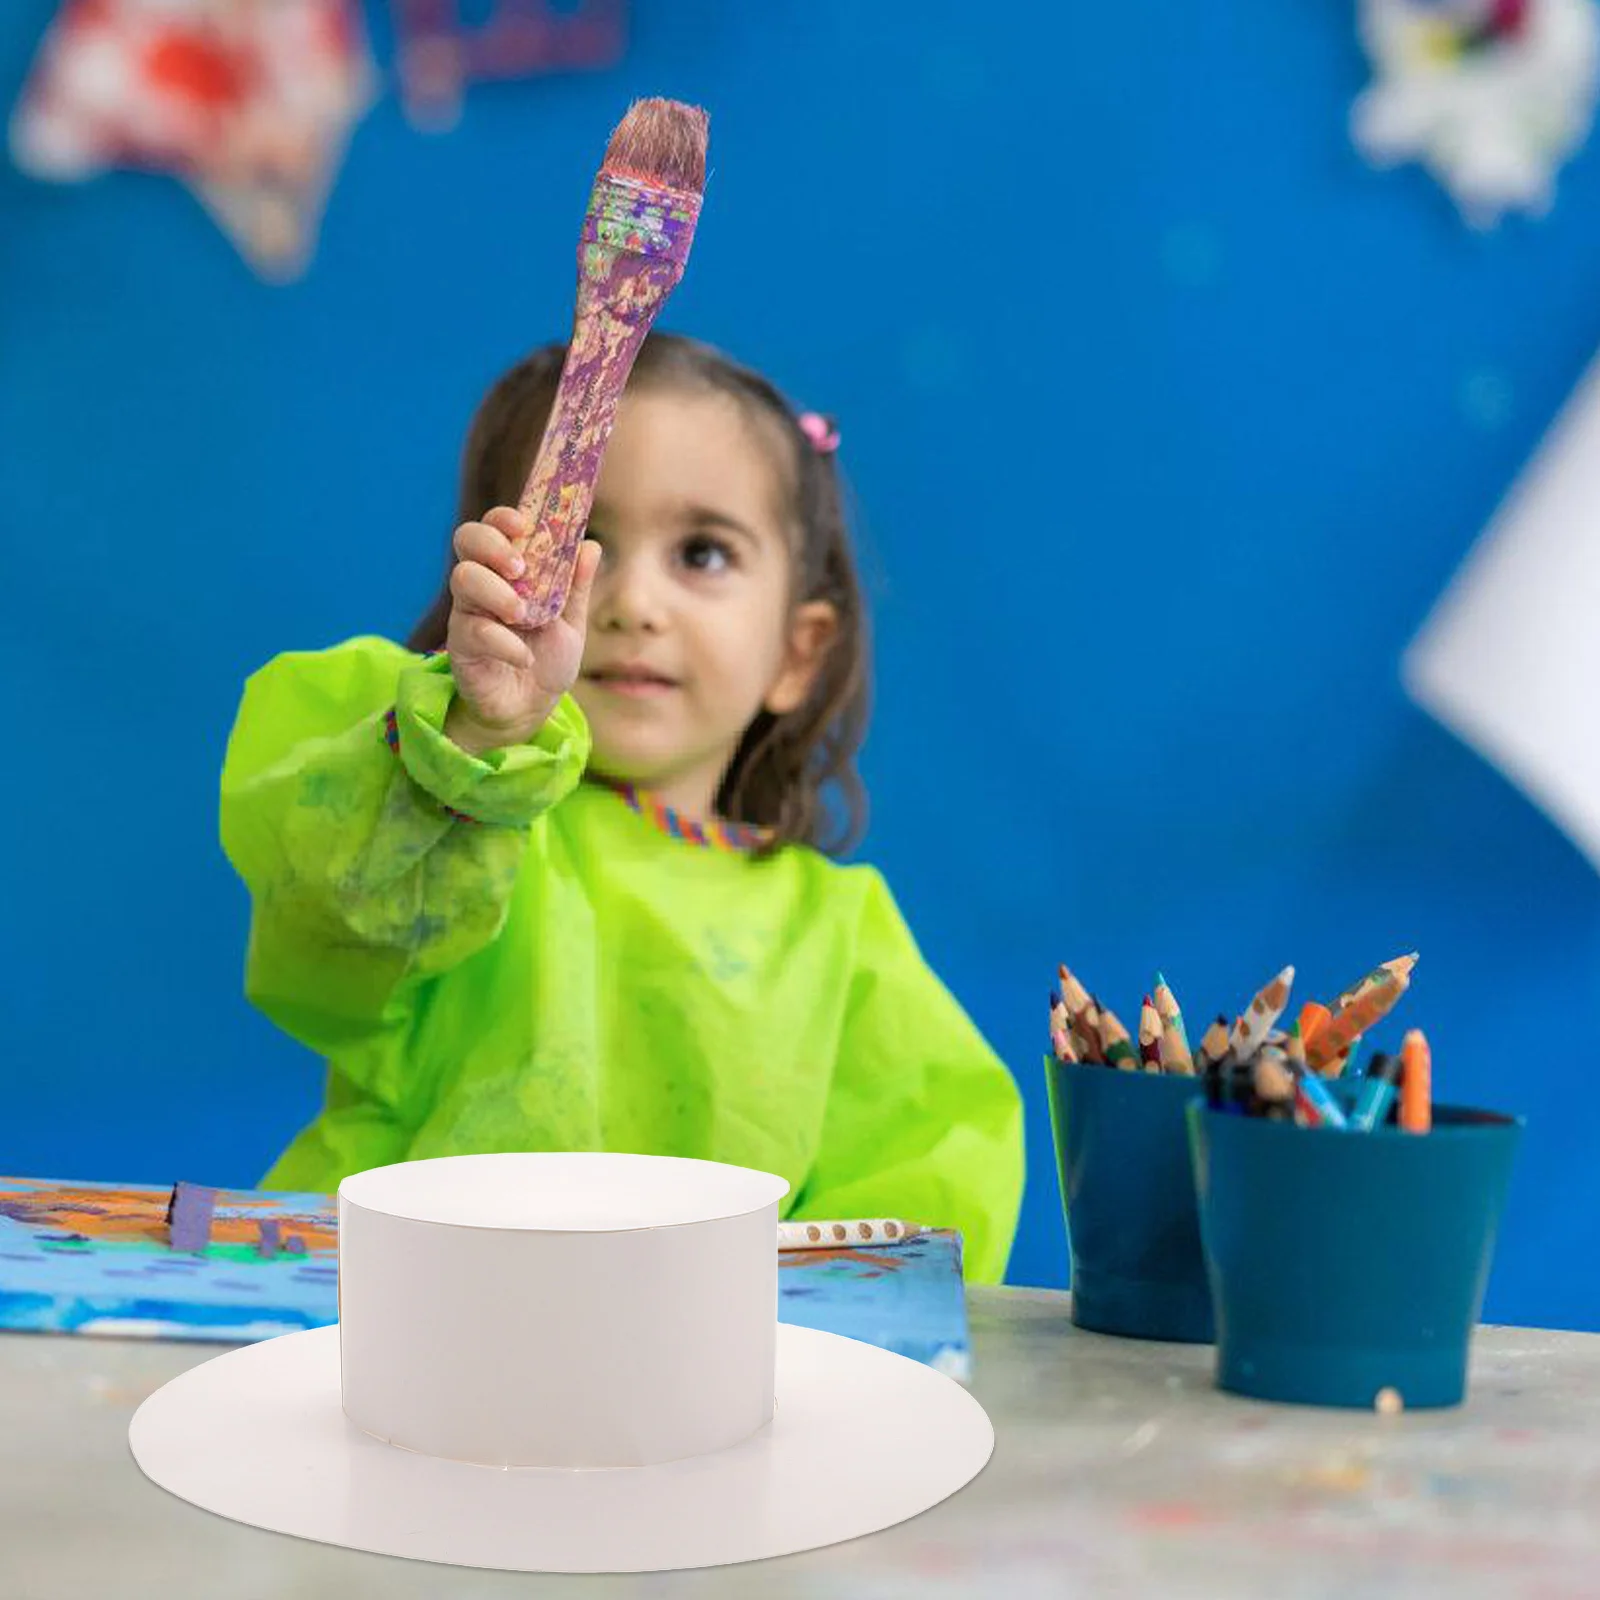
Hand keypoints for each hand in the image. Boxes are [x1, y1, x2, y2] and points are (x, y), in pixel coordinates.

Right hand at [442, 507, 601, 754]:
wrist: (530, 708)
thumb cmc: (546, 658)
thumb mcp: (570, 620)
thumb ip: (576, 585)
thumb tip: (591, 545)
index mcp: (507, 571)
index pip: (493, 527)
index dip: (503, 518)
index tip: (523, 525)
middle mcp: (482, 584)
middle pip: (467, 539)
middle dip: (493, 546)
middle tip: (520, 569)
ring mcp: (467, 613)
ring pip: (463, 579)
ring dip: (497, 592)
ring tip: (523, 615)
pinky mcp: (461, 646)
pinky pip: (474, 632)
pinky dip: (505, 643)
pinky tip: (525, 657)